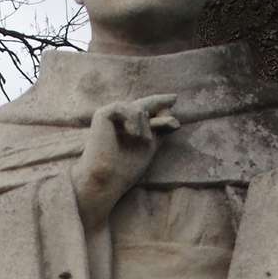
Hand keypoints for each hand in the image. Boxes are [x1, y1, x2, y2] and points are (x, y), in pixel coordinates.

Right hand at [71, 94, 179, 230]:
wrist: (107, 179)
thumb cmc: (126, 169)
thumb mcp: (149, 147)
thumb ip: (159, 131)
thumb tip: (174, 118)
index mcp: (126, 127)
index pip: (145, 112)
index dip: (159, 104)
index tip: (174, 99)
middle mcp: (117, 120)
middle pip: (143, 105)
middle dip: (158, 105)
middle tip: (174, 99)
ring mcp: (109, 117)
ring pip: (139, 109)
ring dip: (144, 126)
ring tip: (140, 140)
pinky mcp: (102, 114)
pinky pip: (126, 108)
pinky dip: (132, 120)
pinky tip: (132, 134)